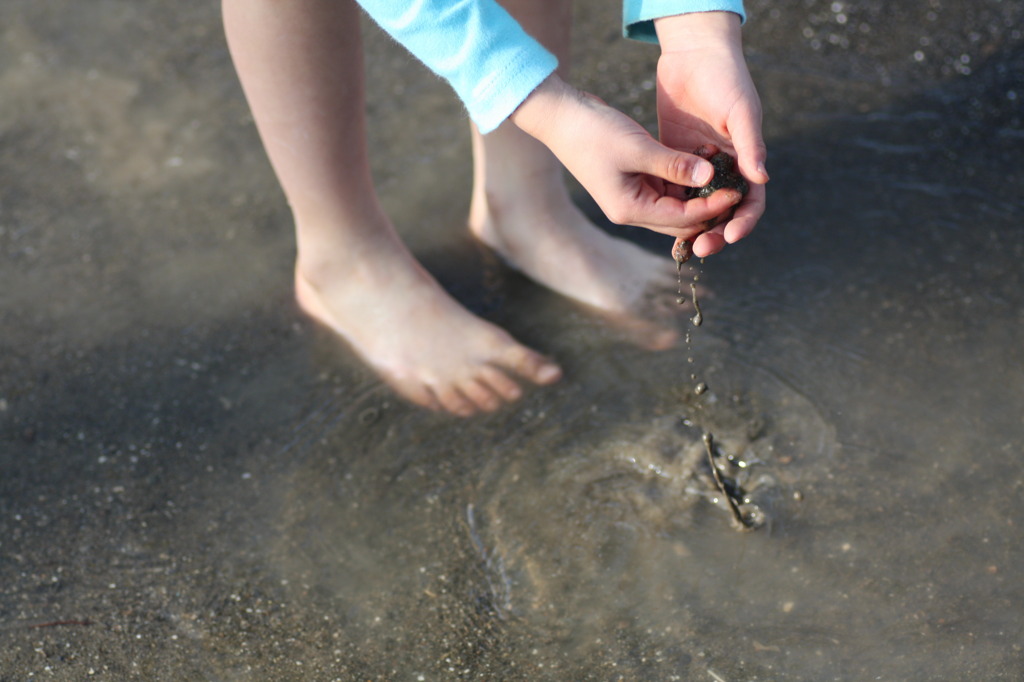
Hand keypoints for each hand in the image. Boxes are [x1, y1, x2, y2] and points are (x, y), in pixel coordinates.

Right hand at [510, 75, 744, 241]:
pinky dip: (687, 178)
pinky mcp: (636, 180)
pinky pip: (669, 187)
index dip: (712, 207)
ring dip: (700, 192)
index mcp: (630, 209)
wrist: (562, 116)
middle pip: (681, 220)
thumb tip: (710, 176)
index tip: (738, 191)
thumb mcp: (637, 147)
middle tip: (739, 188)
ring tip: (727, 174)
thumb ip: (674, 165)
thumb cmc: (593, 133)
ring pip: (677, 204)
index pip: (681, 219)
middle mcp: (632, 209)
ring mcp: (633, 196)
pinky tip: (707, 164)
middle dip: (710, 208)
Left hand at [655, 12, 767, 256]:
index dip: (742, 222)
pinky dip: (671, 204)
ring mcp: (700, 163)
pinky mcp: (676, 156)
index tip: (729, 237)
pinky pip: (674, 188)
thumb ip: (749, 144)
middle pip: (723, 210)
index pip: (751, 201)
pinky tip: (660, 219)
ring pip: (697, 204)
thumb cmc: (726, 78)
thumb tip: (761, 179)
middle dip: (714, 231)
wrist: (695, 54)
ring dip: (691, 224)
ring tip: (682, 244)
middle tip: (701, 249)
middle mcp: (726, 166)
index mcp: (747, 159)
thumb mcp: (740, 111)